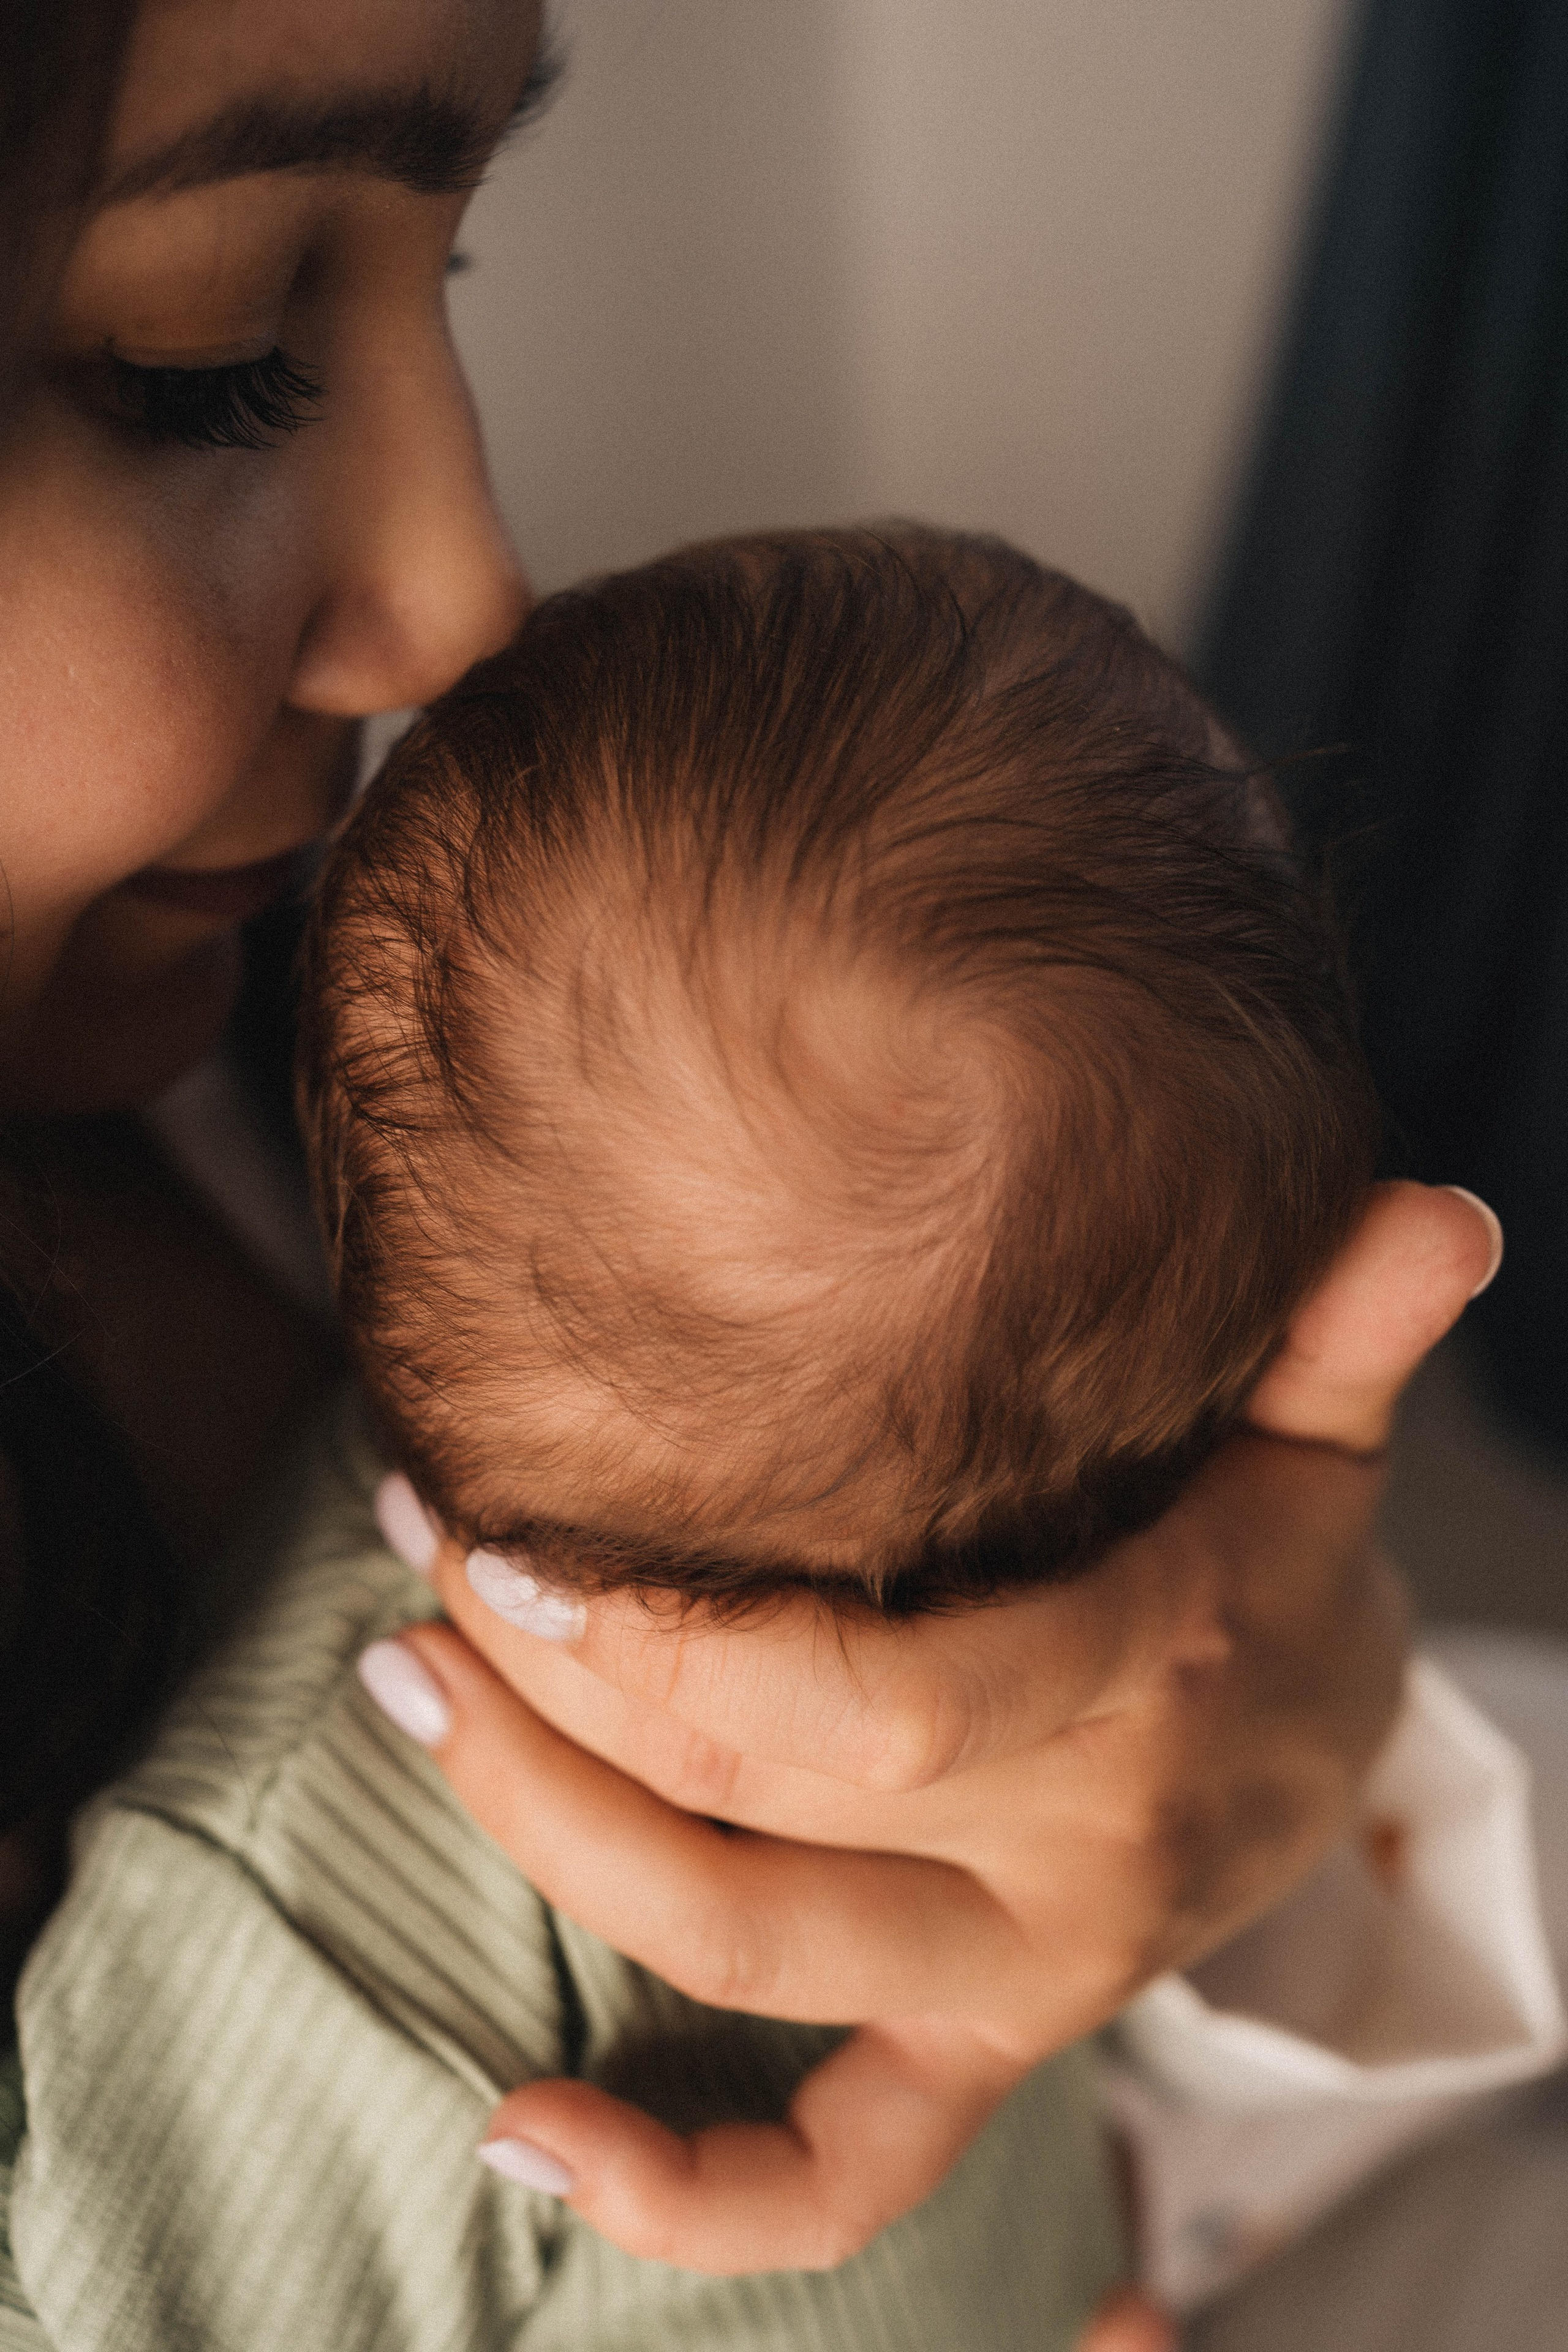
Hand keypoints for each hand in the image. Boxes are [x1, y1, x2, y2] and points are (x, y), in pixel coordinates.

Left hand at [364, 1182, 1498, 2272]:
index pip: (874, 1704)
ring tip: (408, 1694)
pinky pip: (841, 2178)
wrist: (1329, 1754)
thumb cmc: (1271, 1567)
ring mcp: (1020, 1981)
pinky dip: (684, 2196)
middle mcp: (1068, 1860)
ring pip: (745, 1951)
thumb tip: (1430, 1212)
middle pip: (756, 1807)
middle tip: (432, 1561)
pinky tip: (519, 2137)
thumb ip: (1343, 1333)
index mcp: (1136, 1684)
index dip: (677, 1645)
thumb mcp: (1315, 1448)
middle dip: (558, 1694)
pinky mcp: (987, 2056)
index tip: (524, 1539)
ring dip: (545, 1837)